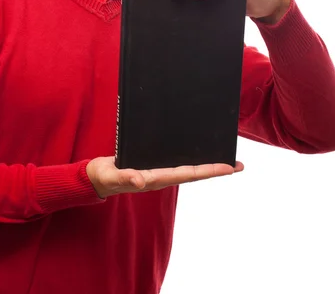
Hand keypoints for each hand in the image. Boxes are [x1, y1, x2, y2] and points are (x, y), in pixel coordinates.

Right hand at [86, 156, 243, 198]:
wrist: (96, 178)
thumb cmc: (105, 177)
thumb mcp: (112, 175)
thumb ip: (126, 176)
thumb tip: (141, 180)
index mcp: (155, 178)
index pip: (188, 174)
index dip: (209, 170)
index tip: (228, 167)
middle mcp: (161, 176)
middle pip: (194, 173)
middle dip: (216, 169)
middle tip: (239, 165)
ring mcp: (159, 172)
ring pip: (188, 169)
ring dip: (207, 166)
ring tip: (225, 160)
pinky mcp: (153, 166)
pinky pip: (177, 163)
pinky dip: (192, 160)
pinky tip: (198, 154)